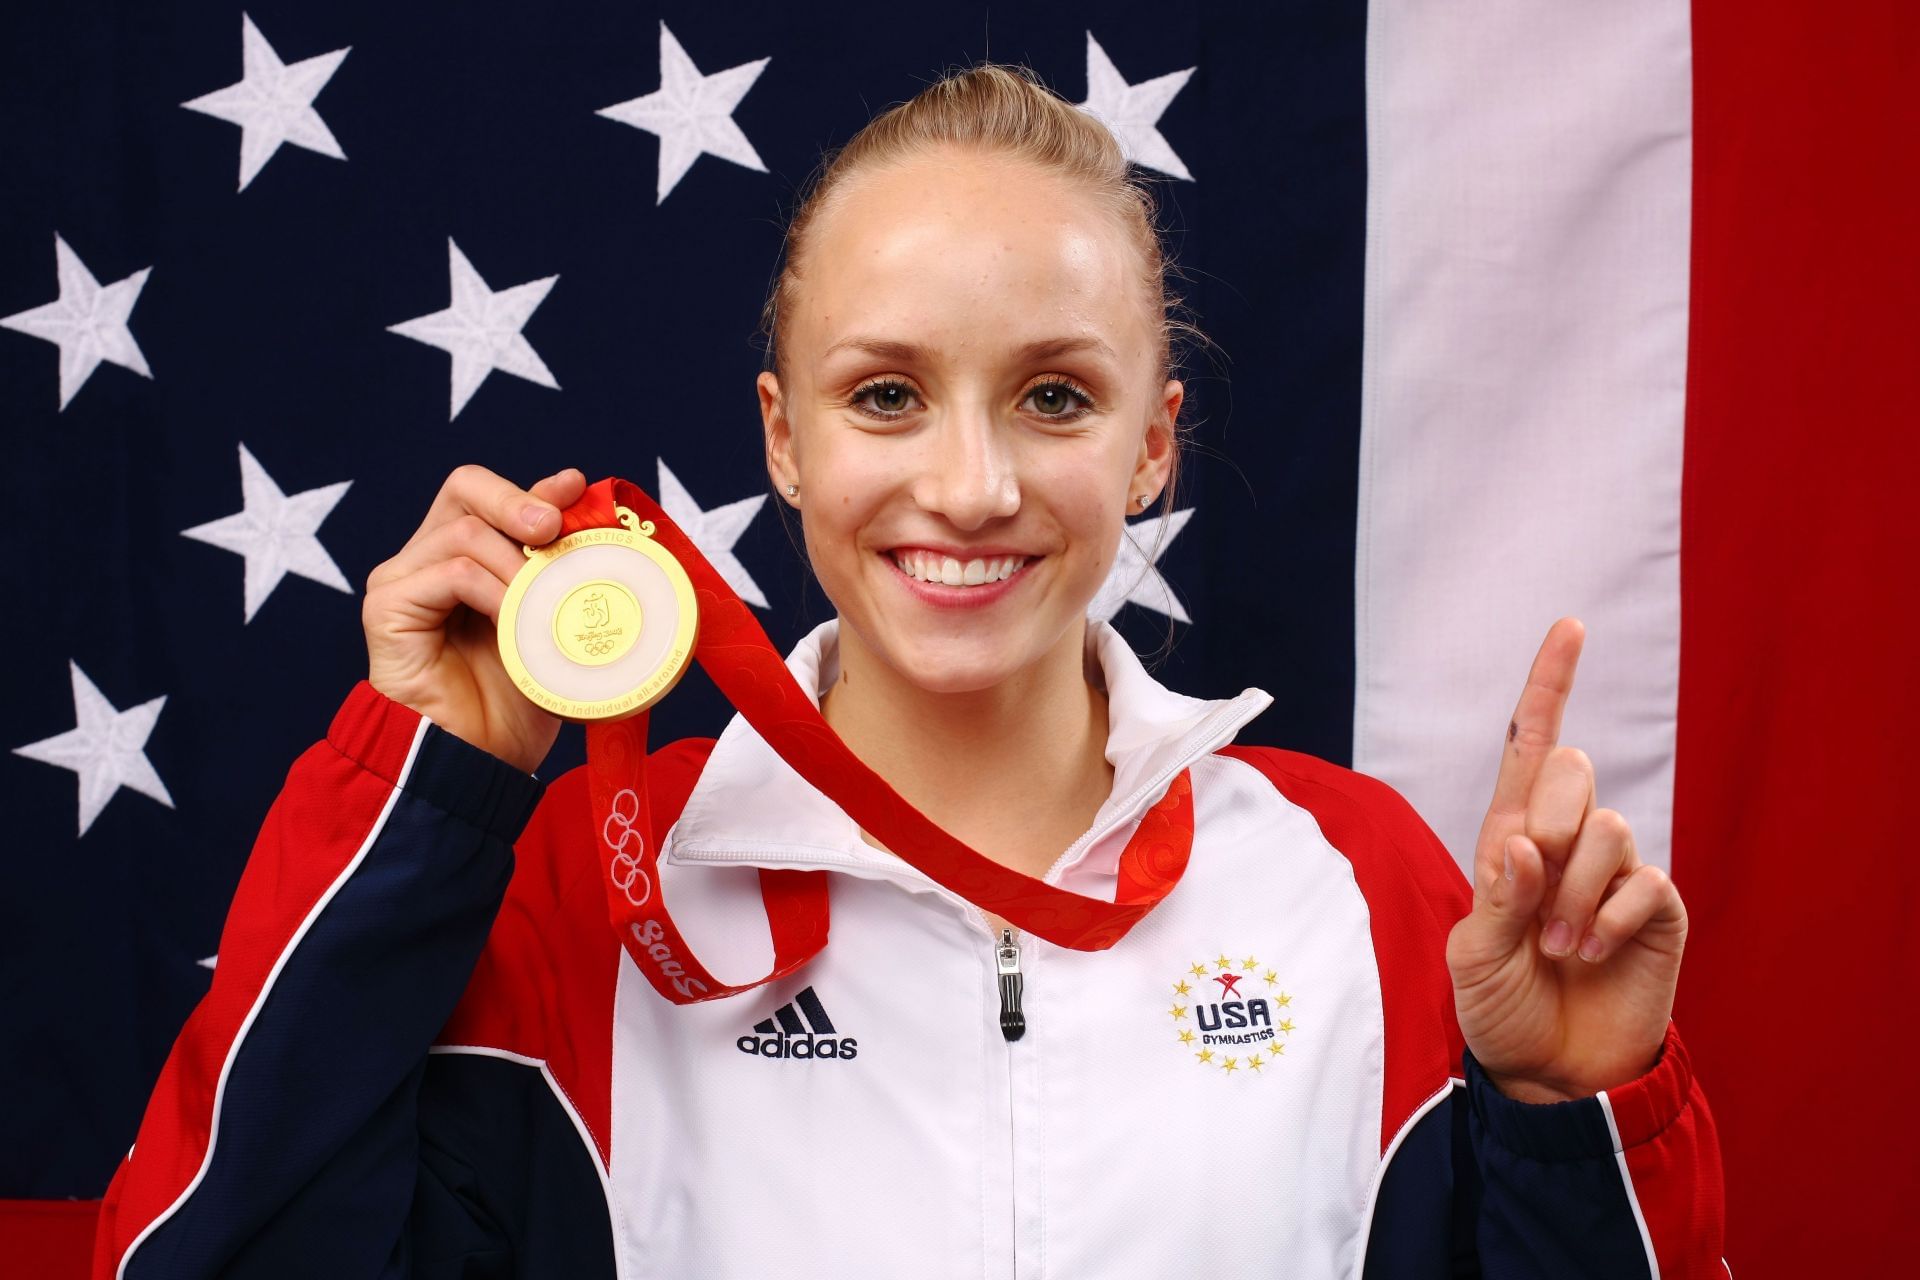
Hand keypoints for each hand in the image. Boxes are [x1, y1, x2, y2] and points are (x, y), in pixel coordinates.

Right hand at [363, 464, 586, 772]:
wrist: (477, 766)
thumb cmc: (514, 705)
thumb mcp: (551, 628)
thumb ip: (560, 578)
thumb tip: (598, 528)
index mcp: (466, 560)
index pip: (491, 499)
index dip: (534, 488)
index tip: (577, 488)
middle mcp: (427, 561)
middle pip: (464, 489)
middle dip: (517, 500)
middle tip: (554, 529)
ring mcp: (403, 582)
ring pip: (464, 532)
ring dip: (517, 565)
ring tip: (543, 604)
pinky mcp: (388, 608)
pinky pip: (449, 572)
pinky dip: (493, 590)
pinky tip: (515, 621)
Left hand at [1445, 618, 1688, 1101]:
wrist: (1550, 1069)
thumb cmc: (1500, 1006)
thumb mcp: (1473, 956)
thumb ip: (1497, 898)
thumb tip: (1524, 840)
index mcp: (1510, 836)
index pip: (1531, 747)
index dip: (1550, 685)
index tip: (1569, 627)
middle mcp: (1566, 840)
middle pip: (1572, 771)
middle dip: (1551, 825)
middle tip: (1534, 904)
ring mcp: (1615, 870)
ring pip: (1608, 826)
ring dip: (1575, 892)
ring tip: (1558, 947)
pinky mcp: (1654, 906)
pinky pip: (1642, 877)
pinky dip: (1608, 917)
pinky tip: (1591, 954)